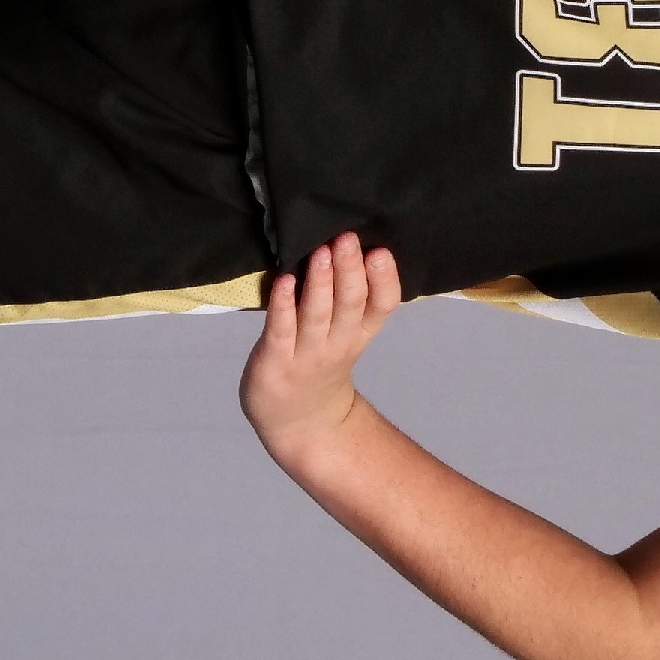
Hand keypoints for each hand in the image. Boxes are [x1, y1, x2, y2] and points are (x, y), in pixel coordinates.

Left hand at [239, 231, 402, 447]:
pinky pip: (280, 330)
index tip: (381, 251)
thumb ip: (354, 298)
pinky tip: (284, 281)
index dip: (384, 280)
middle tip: (347, 237)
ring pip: (318, 314)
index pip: (382, 306)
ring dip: (321, 282)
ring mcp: (306, 353)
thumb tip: (355, 245)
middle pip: (351, 304)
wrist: (300, 422)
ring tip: (322, 252)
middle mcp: (338, 343)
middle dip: (350, 270)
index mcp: (360, 333)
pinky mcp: (274, 360)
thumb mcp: (351, 336)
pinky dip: (283, 305)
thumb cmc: (321, 364)